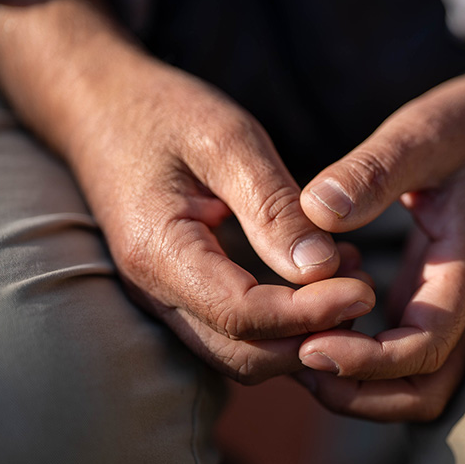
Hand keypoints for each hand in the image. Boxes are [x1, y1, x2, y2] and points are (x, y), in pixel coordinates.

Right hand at [0, 0, 374, 382]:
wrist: (100, 109)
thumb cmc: (164, 114)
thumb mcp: (228, 141)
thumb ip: (273, 207)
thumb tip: (322, 268)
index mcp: (159, 252)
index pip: (243, 315)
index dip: (309, 313)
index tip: (364, 289)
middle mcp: (153, 292)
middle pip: (242, 354)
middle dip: (310, 338)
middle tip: (364, 291)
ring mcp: (162, 299)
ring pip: (238, 355)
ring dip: (298, 337)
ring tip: (348, 282)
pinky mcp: (178, 293)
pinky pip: (232, 334)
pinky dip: (281, 324)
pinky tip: (319, 280)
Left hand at [294, 0, 464, 420]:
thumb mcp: (425, 132)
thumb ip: (373, 170)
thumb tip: (315, 210)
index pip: (423, 351)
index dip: (364, 364)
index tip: (306, 345)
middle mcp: (463, 299)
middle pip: (425, 392)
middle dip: (360, 394)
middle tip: (296, 361)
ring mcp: (452, 300)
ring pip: (417, 379)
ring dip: (360, 383)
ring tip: (298, 348)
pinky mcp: (436, 291)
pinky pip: (405, 349)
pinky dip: (363, 355)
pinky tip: (317, 317)